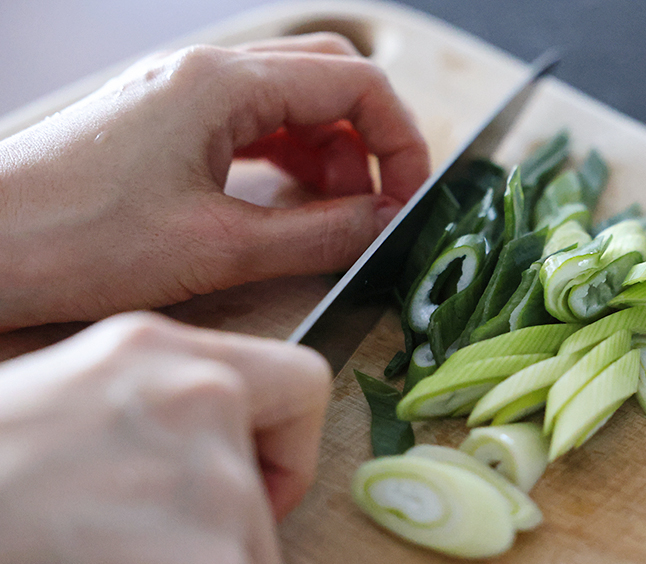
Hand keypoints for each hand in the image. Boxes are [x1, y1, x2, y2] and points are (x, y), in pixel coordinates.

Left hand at [0, 33, 429, 329]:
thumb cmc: (74, 241)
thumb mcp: (217, 248)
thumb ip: (318, 235)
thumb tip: (385, 226)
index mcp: (222, 84)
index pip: (354, 83)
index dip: (400, 140)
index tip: (410, 199)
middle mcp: (205, 73)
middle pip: (328, 77)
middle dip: (370, 139)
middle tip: (379, 204)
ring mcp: (183, 94)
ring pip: (292, 99)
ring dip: (331, 152)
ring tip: (337, 215)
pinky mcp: (166, 123)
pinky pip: (252, 122)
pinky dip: (289, 158)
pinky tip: (290, 203)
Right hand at [0, 311, 329, 563]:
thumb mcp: (71, 401)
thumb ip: (159, 413)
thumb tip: (217, 450)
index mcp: (158, 351)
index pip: (301, 380)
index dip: (285, 440)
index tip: (251, 478)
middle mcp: (198, 397)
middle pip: (268, 485)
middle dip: (228, 526)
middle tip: (151, 548)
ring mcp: (213, 482)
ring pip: (254, 555)